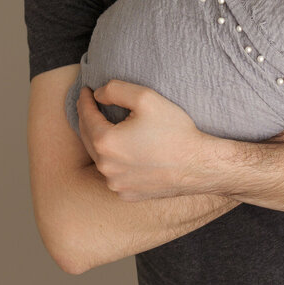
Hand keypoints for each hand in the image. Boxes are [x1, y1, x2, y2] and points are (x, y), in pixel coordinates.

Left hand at [76, 81, 221, 200]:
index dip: (84, 101)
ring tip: (104, 126)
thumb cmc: (174, 131)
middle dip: (87, 119)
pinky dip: (113, 161)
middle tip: (91, 105)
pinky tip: (121, 152)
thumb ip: (115, 90)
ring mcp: (116, 184)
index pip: (86, 116)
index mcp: (106, 143)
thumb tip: (98, 94)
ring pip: (99, 158)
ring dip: (99, 141)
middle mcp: (106, 167)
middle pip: (88, 137)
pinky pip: (113, 174)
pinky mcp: (127, 194)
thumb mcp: (146, 97)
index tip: (86, 91)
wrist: (198, 165)